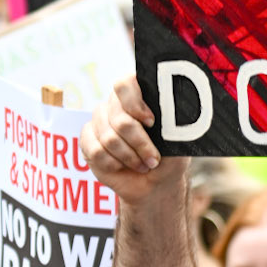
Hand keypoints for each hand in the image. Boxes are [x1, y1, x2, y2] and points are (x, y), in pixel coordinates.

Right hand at [81, 75, 185, 205]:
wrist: (154, 182)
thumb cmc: (169, 159)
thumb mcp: (179, 142)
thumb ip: (175, 125)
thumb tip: (173, 113)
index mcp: (139, 95)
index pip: (126, 84)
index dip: (134, 103)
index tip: (151, 123)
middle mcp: (115, 104)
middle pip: (119, 117)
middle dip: (139, 142)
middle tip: (153, 159)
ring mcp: (99, 121)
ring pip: (108, 137)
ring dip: (129, 156)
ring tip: (143, 164)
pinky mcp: (88, 140)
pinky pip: (95, 151)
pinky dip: (113, 164)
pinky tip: (123, 166)